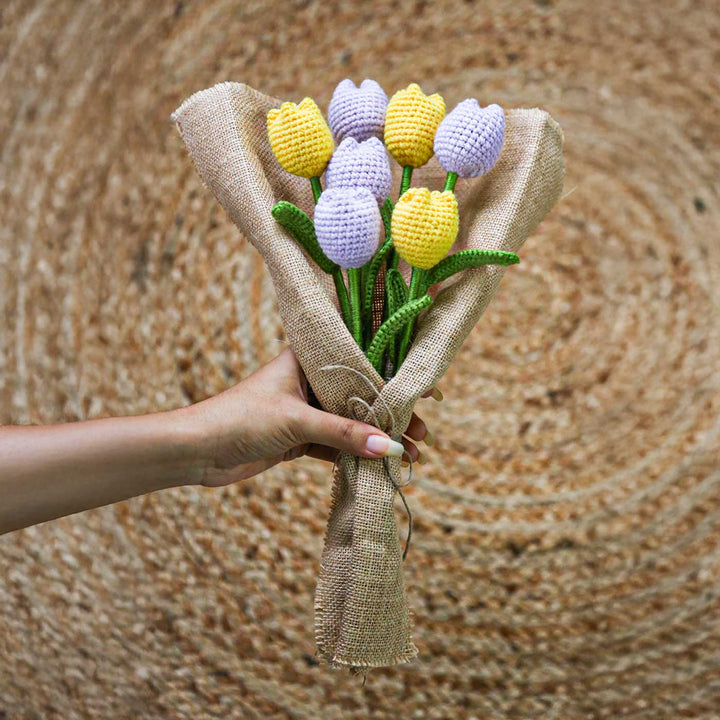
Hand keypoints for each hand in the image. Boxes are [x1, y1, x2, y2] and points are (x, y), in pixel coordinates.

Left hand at [181, 348, 430, 486]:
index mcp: (309, 359)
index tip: (428, 390)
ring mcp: (307, 410)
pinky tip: (380, 466)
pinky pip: (337, 445)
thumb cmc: (241, 418)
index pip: (364, 360)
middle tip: (424, 433)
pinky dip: (357, 455)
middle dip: (394, 415)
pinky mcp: (300, 437)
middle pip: (364, 395)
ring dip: (378, 439)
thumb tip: (390, 448)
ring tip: (410, 456)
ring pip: (353, 422)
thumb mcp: (297, 421)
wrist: (197, 450)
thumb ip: (344, 434)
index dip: (398, 374)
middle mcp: (311, 381)